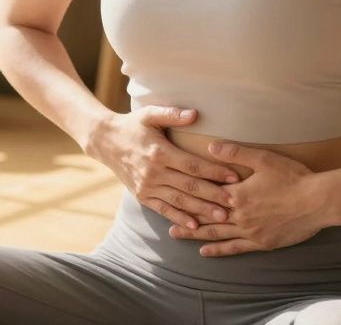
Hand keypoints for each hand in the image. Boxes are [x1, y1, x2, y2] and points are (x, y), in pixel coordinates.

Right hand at [84, 106, 243, 231]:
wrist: (105, 141)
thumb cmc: (132, 125)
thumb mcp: (149, 114)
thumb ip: (172, 114)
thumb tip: (195, 114)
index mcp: (159, 152)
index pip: (192, 165)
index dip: (214, 172)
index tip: (234, 177)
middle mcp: (153, 172)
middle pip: (189, 186)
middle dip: (213, 195)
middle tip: (235, 202)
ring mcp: (147, 186)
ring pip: (179, 201)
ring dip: (201, 210)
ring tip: (222, 217)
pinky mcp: (142, 196)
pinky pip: (163, 210)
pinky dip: (179, 218)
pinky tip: (194, 226)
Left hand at [167, 141, 331, 255]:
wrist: (318, 201)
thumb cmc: (293, 177)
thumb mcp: (263, 158)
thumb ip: (235, 152)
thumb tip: (210, 146)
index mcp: (237, 194)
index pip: (206, 195)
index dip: (189, 196)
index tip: (172, 194)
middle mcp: (239, 215)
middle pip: (206, 217)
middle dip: (186, 219)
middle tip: (166, 222)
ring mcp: (250, 231)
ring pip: (217, 234)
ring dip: (196, 235)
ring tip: (177, 235)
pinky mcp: (261, 242)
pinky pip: (235, 248)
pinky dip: (219, 250)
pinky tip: (206, 252)